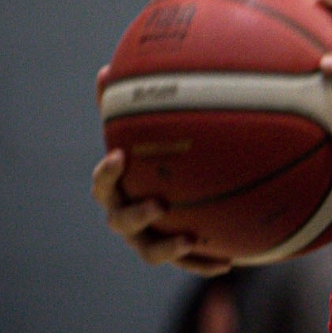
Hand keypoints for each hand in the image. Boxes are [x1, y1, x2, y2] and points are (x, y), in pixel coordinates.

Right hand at [92, 64, 231, 273]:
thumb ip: (128, 103)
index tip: (120, 157)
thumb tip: (107, 68)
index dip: (106, 174)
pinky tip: (228, 261)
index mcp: (116, 189)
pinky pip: (187, 264)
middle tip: (159, 203)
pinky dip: (203, 264)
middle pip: (120, 221)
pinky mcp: (173, 256)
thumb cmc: (151, 157)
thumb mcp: (142, 131)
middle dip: (137, 214)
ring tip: (190, 239)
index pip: (102, 183)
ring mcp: (147, 240)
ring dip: (168, 249)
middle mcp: (126, 217)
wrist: (172, 198)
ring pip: (150, 252)